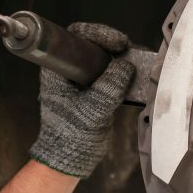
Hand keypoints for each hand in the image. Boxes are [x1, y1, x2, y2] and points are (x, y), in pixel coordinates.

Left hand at [29, 23, 134, 178]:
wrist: (71, 158)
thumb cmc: (71, 137)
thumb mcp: (93, 110)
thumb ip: (110, 87)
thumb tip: (126, 66)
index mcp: (57, 70)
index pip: (76, 37)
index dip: (97, 34)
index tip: (117, 42)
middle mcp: (68, 71)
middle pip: (91, 45)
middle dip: (110, 44)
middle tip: (127, 49)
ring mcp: (81, 80)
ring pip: (102, 59)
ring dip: (119, 59)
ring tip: (134, 60)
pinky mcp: (94, 90)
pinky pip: (109, 74)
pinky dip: (122, 73)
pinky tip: (134, 75)